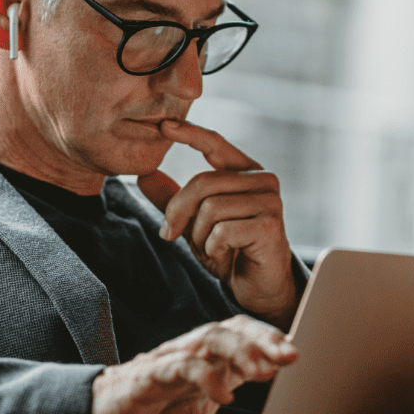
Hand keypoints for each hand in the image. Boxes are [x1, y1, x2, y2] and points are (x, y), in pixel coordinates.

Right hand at [91, 315, 296, 413]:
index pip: (246, 341)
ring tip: (264, 368)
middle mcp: (193, 358)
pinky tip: (222, 394)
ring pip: (209, 339)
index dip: (272, 345)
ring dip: (240, 350)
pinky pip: (178, 366)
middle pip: (233, 330)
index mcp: (209, 368)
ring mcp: (170, 363)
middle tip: (292, 356)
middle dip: (264, 340)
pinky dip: (203, 376)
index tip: (301, 359)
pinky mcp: (147, 377)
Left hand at [137, 120, 299, 330]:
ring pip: (210, 208)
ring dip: (199, 236)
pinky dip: (213, 249)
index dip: (190, 133)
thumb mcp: (193, 223)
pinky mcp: (270, 224)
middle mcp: (262, 180)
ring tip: (211, 249)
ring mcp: (269, 201)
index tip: (163, 125)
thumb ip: (172, 199)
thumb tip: (144, 175)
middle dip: (178, 212)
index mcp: (244, 172)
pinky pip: (222, 231)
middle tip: (169, 235)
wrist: (257, 287)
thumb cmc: (229, 251)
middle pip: (203, 182)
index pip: (215, 143)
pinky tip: (226, 256)